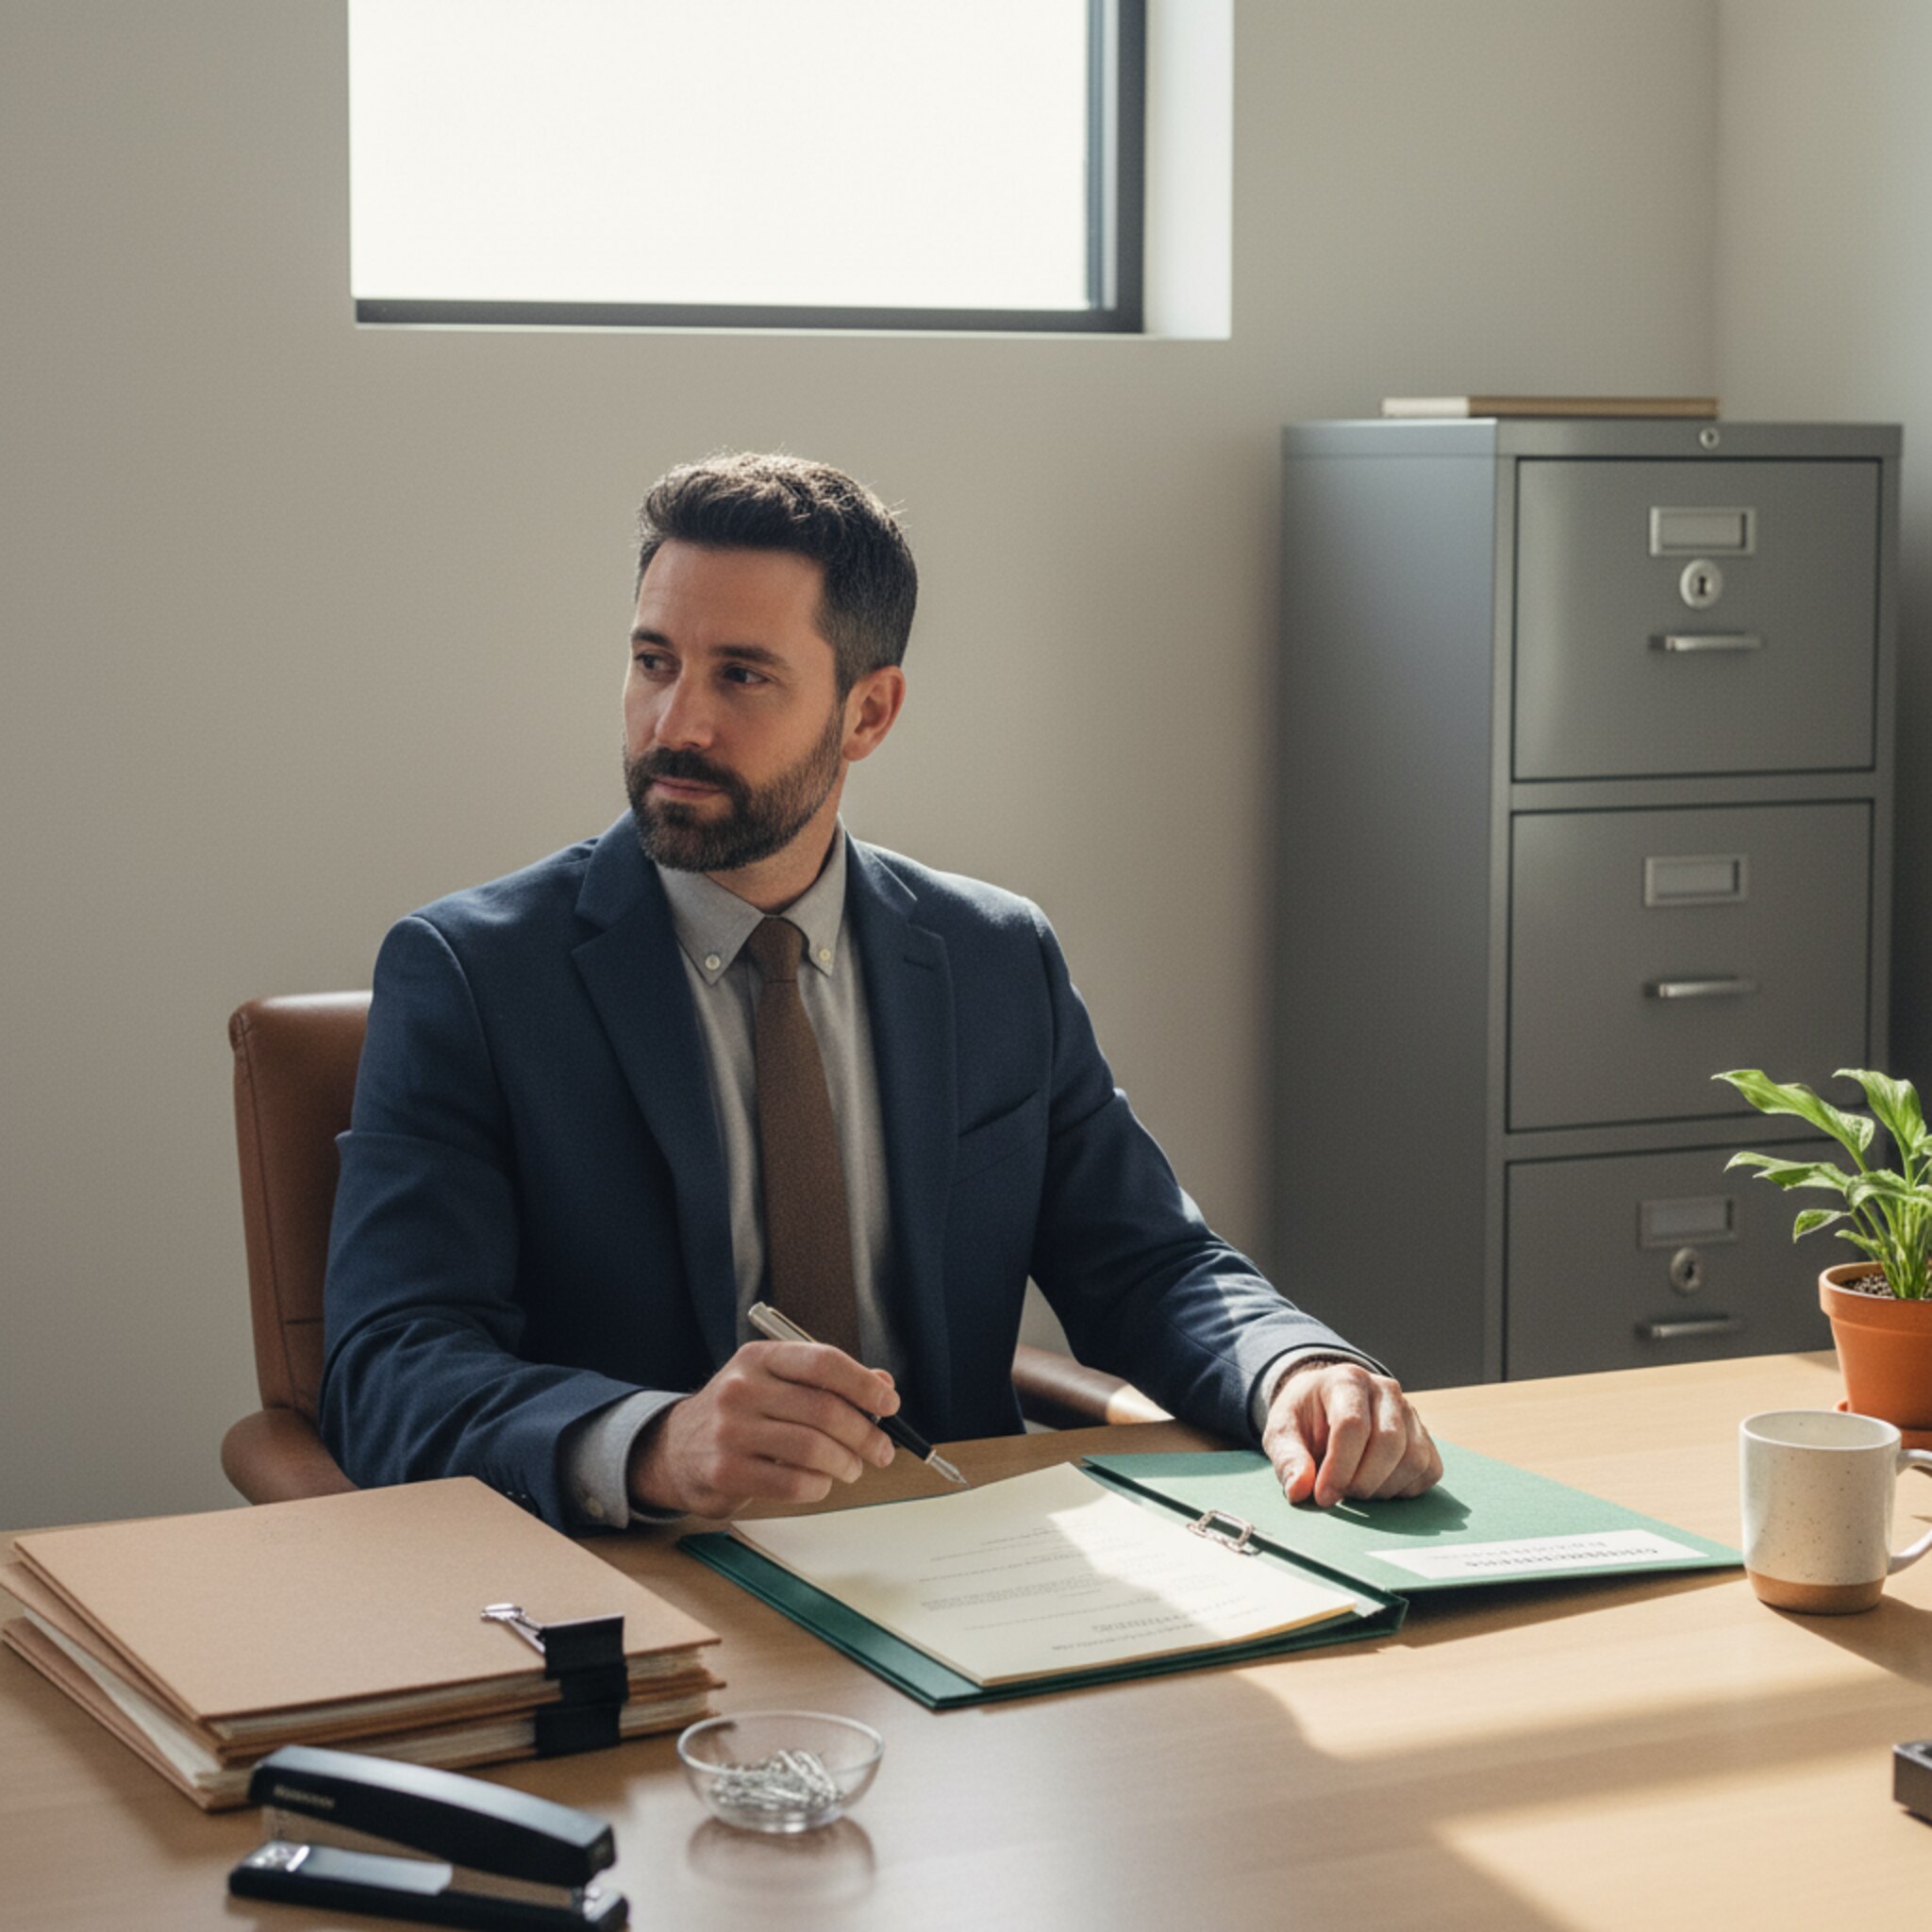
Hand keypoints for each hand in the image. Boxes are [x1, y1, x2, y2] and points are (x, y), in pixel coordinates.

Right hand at [626, 1340, 899, 1517]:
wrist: (675, 1449)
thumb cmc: (740, 1413)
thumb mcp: (776, 1382)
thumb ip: (827, 1382)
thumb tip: (882, 1385)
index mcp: (760, 1358)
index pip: (822, 1362)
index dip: (863, 1384)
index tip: (889, 1403)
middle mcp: (742, 1388)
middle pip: (823, 1409)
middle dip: (864, 1434)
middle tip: (881, 1450)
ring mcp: (730, 1431)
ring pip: (812, 1449)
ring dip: (846, 1463)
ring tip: (852, 1468)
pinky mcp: (726, 1471)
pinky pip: (792, 1483)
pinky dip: (819, 1486)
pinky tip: (821, 1483)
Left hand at [1262, 1359, 1440, 1506]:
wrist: (1324, 1406)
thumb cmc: (1304, 1419)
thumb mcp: (1282, 1432)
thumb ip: (1287, 1459)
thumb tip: (1299, 1490)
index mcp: (1347, 1380)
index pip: (1352, 1425)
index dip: (1339, 1468)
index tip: (1323, 1496)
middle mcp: (1385, 1390)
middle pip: (1389, 1443)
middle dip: (1362, 1481)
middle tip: (1340, 1495)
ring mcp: (1410, 1412)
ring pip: (1413, 1459)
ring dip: (1383, 1488)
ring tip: (1355, 1489)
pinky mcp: (1425, 1436)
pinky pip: (1429, 1470)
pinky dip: (1404, 1489)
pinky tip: (1377, 1485)